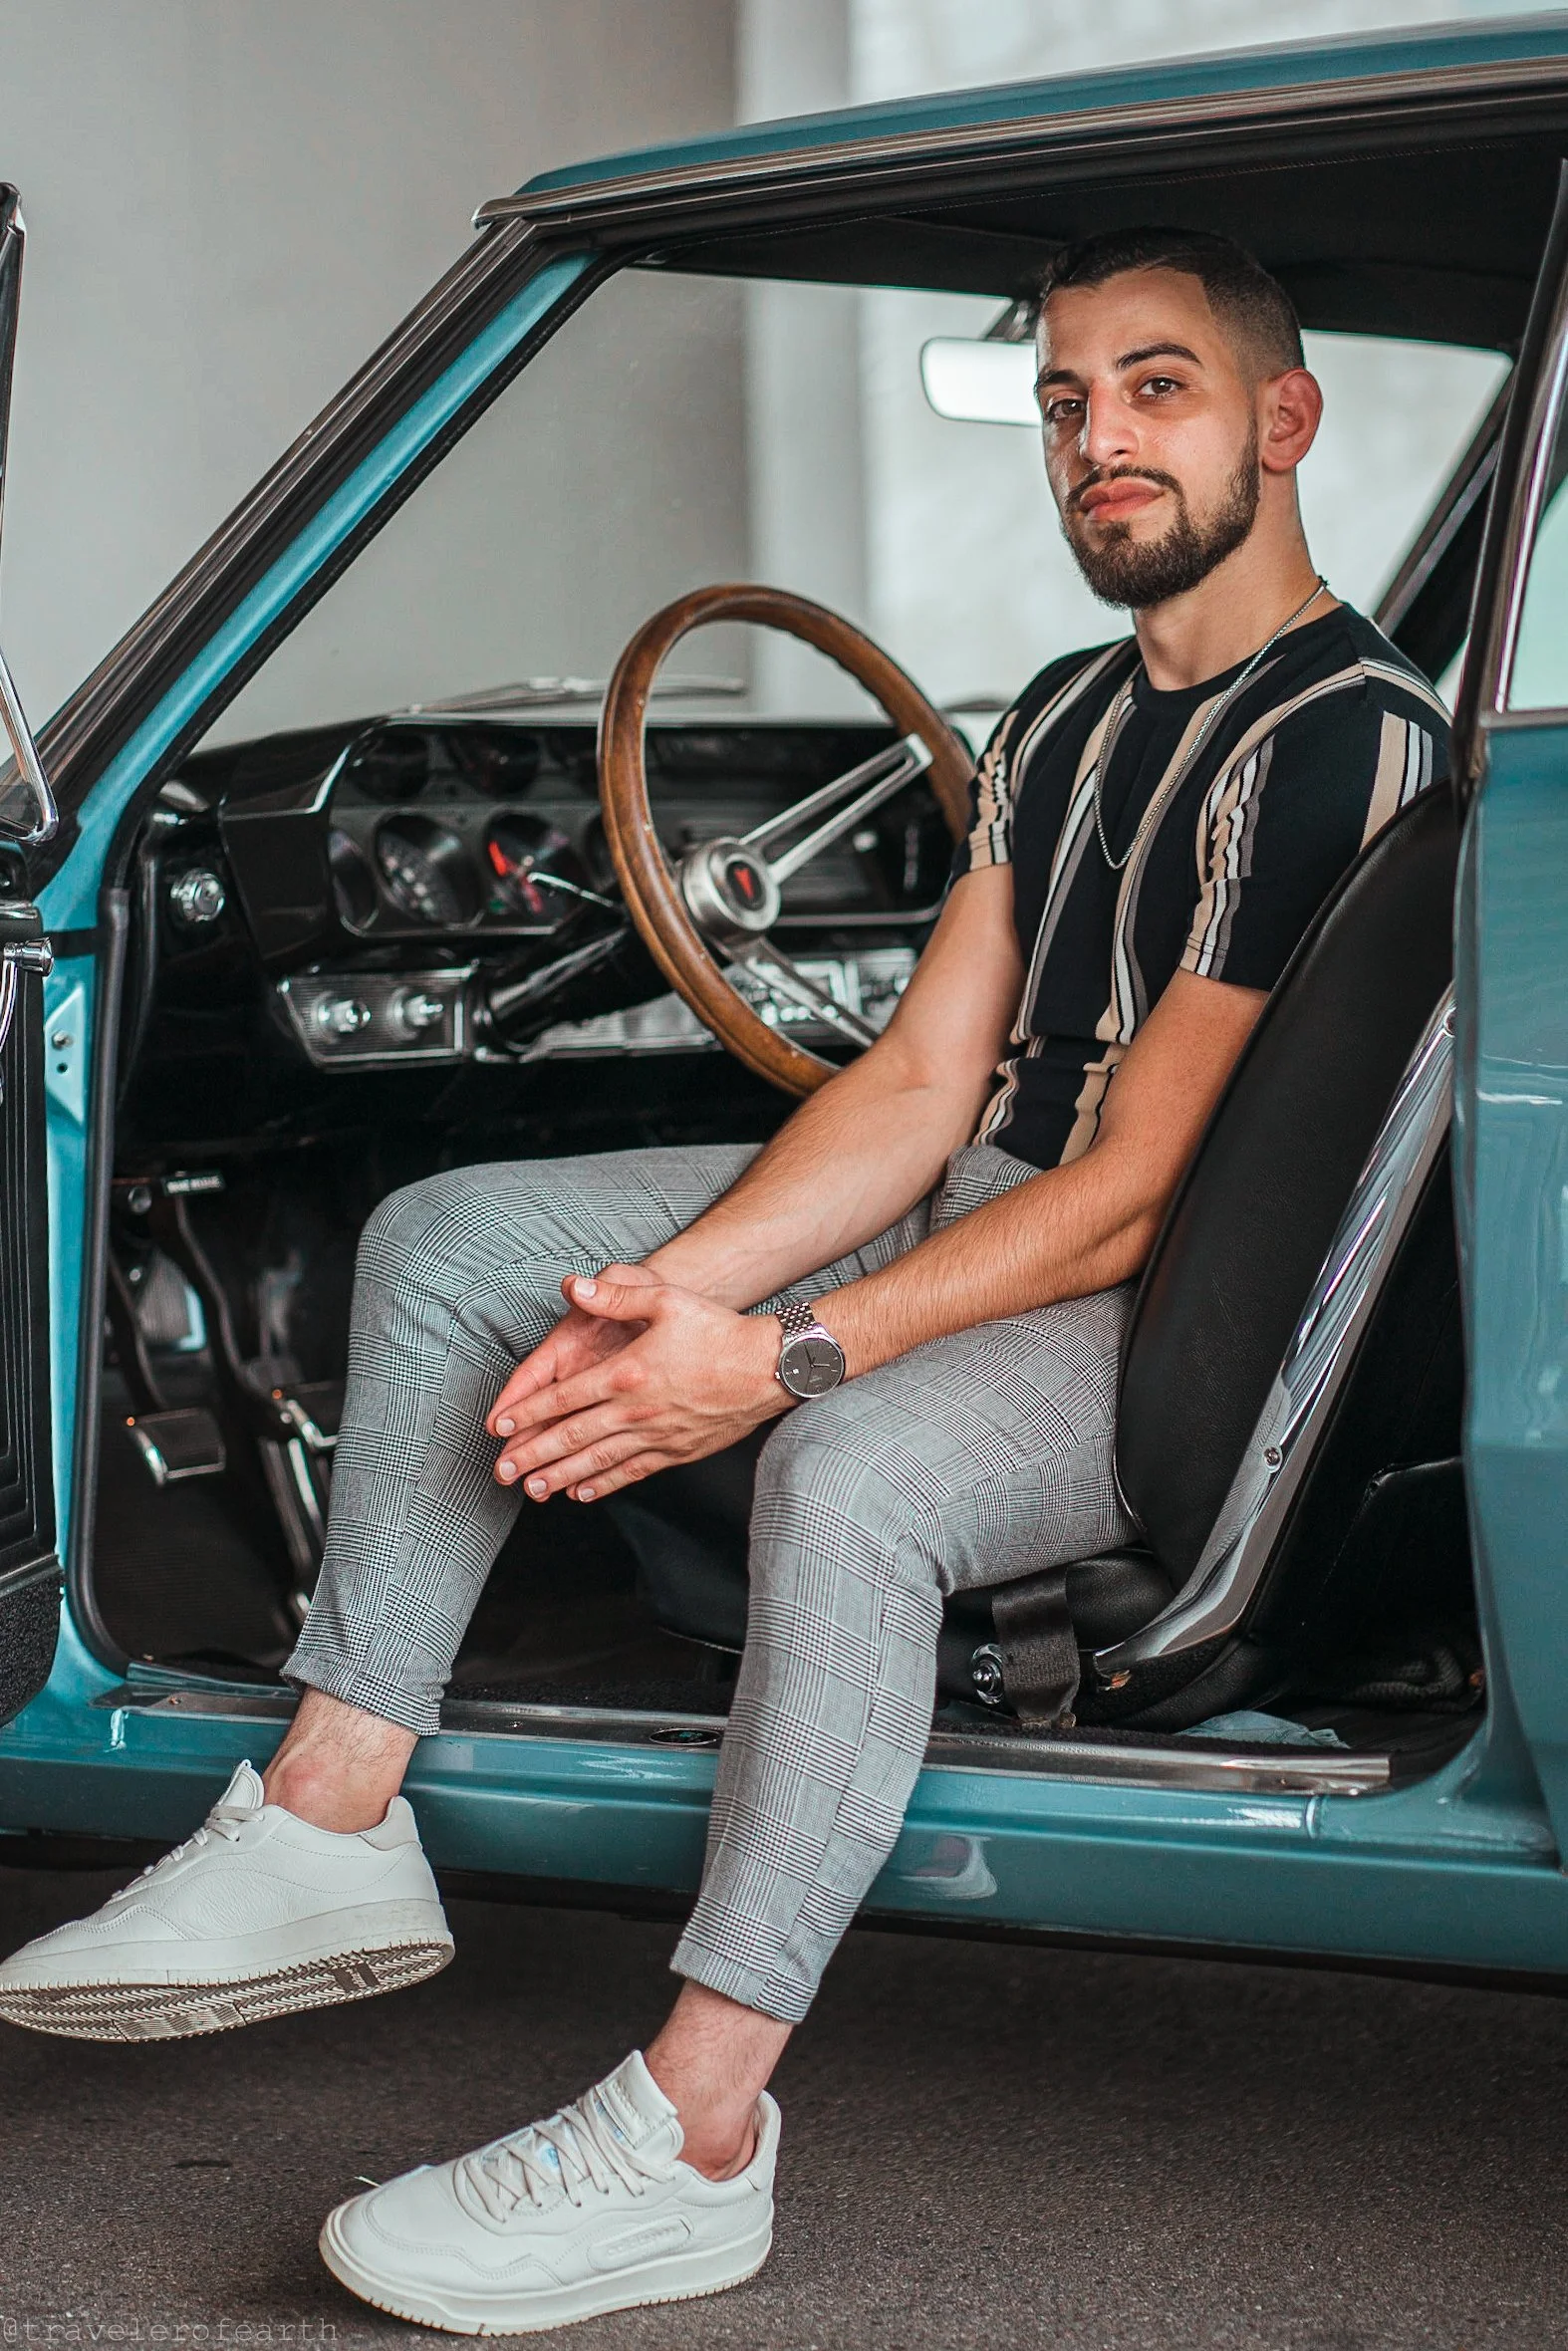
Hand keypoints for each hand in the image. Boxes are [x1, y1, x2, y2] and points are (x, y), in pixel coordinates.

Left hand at [487, 1267, 791, 1501]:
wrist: (768, 1368)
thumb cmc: (718, 1331)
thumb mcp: (666, 1300)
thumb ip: (616, 1295)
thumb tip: (574, 1286)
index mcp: (625, 1373)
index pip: (563, 1398)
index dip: (527, 1413)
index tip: (500, 1427)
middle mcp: (635, 1410)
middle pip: (571, 1437)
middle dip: (532, 1456)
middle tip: (502, 1472)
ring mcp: (655, 1435)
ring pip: (597, 1462)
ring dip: (561, 1477)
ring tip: (533, 1490)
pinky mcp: (676, 1451)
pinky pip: (631, 1472)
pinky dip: (604, 1484)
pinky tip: (583, 1493)